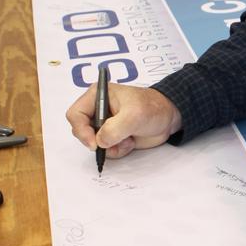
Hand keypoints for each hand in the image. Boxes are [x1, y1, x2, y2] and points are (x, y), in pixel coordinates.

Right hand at [66, 83, 182, 159]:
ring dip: (110, 147)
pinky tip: (130, 142)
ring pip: (94, 143)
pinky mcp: (113, 136)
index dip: (81, 130)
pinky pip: (106, 150)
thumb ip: (114, 128)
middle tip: (115, 143)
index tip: (94, 143)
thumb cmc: (153, 108)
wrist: (169, 118)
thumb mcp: (134, 115)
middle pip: (81, 131)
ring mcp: (105, 124)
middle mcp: (98, 109)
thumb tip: (100, 142)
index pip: (75, 114)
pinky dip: (117, 150)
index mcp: (98, 95)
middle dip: (97, 141)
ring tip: (128, 139)